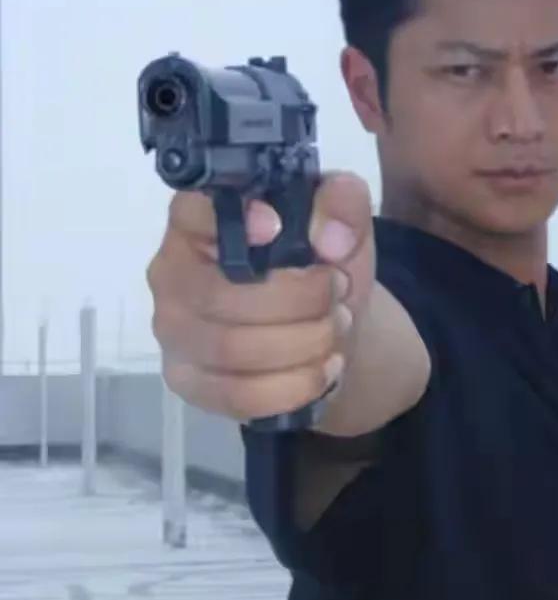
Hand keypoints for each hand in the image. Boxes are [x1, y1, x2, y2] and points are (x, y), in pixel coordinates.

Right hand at [146, 172, 374, 421]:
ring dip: (303, 342)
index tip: (277, 228)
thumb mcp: (343, 226)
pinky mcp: (190, 383)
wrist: (323, 327)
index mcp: (198, 221)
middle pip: (223, 297)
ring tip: (336, 327)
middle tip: (338, 294)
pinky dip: (294, 384)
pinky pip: (239, 395)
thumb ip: (343, 204)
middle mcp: (172, 274)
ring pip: (234, 350)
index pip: (192, 213)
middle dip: (300, 300)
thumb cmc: (318, 266)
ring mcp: (175, 333)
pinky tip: (324, 368)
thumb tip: (330, 235)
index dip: (233, 220)